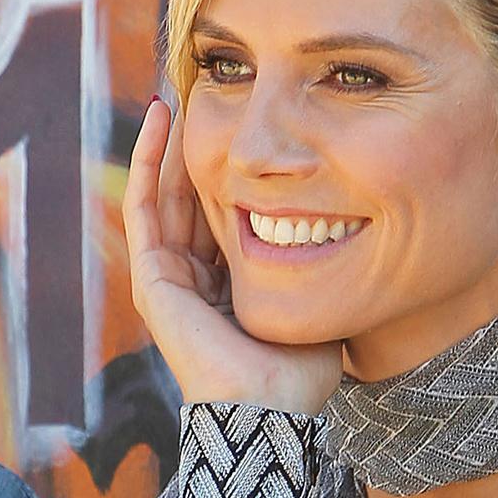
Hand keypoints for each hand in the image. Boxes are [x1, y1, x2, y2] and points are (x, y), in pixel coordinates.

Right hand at [125, 98, 341, 412]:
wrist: (271, 407)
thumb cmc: (302, 370)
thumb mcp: (319, 299)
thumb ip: (322, 264)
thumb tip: (351, 224)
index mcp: (232, 288)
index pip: (227, 215)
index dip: (236, 169)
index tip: (250, 124)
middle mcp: (197, 281)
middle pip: (193, 198)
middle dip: (199, 145)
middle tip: (210, 90)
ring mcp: (170, 281)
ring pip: (166, 195)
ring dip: (170, 143)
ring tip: (180, 90)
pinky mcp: (153, 280)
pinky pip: (146, 208)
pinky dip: (148, 162)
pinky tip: (161, 119)